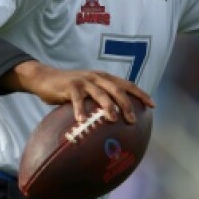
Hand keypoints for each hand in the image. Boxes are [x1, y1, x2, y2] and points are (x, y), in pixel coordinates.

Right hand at [1, 61, 154, 123]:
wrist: (46, 78)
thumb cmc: (69, 89)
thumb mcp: (88, 91)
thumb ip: (100, 101)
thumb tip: (114, 121)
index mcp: (104, 78)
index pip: (127, 85)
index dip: (141, 94)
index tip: (152, 105)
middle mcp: (97, 77)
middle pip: (117, 90)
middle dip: (126, 104)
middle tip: (132, 120)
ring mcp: (84, 81)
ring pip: (100, 93)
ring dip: (108, 106)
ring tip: (112, 119)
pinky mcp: (70, 86)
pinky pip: (77, 99)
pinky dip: (80, 110)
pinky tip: (82, 120)